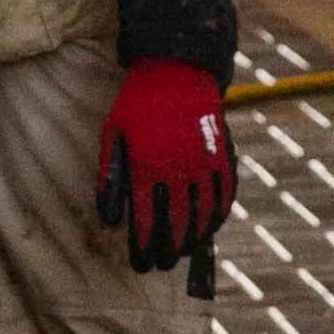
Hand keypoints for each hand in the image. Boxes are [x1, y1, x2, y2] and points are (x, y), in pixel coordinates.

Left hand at [100, 58, 235, 280]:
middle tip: (162, 264)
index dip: (143, 246)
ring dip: (194, 238)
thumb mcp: (112, 136)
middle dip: (169, 249)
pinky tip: (209, 228)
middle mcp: (177, 167)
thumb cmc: (137, 104)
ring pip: (203, 213)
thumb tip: (110, 223)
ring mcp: (204, 161)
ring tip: (184, 252)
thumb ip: (109, 178)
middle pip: (176, 222)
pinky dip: (218, 215)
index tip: (141, 263)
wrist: (177, 68)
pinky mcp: (222, 154)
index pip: (145, 219)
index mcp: (146, 164)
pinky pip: (224, 193)